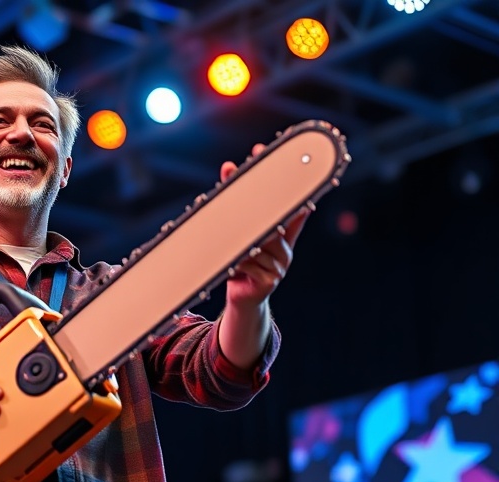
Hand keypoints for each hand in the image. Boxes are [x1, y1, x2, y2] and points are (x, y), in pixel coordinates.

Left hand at [219, 144, 309, 308]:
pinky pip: (248, 263)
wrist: (243, 299)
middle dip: (250, 197)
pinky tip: (229, 266)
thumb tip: (228, 167)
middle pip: (267, 219)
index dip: (280, 178)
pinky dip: (235, 262)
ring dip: (235, 240)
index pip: (286, 202)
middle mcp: (285, 247)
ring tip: (222, 241)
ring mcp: (280, 264)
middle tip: (232, 173)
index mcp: (282, 234)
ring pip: (255, 242)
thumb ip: (235, 206)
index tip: (263, 153)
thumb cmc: (240, 263)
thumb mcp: (238, 234)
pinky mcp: (270, 280)